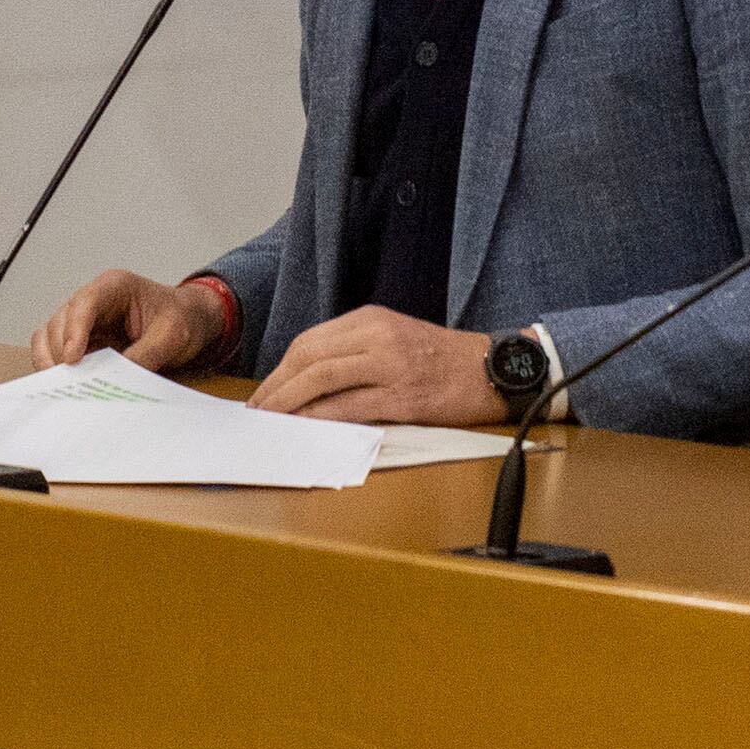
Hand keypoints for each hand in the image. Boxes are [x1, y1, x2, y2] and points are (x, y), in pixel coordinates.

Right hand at [32, 269, 225, 373]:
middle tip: (71, 383)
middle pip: (59, 322)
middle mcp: (92, 299)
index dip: (74, 331)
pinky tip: (67, 385)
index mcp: (115, 286)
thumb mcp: (172, 336)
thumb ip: (144, 355)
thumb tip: (115, 381)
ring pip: (48, 336)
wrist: (188, 321)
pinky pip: (53, 350)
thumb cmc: (180, 318)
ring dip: (52, 361)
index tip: (73, 360)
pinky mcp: (80, 339)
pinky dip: (54, 367)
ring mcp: (82, 319)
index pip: (84, 303)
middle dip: (61, 352)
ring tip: (66, 386)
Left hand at [248, 306, 508, 425]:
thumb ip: (356, 349)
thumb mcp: (395, 337)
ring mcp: (390, 364)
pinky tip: (304, 429)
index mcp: (372, 318)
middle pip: (308, 356)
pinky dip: (319, 418)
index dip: (280, 369)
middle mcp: (378, 335)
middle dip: (275, 387)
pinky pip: (349, 406)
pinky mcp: (402, 395)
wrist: (491, 369)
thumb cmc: (443, 359)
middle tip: (258, 412)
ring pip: (321, 378)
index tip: (264, 392)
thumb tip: (308, 380)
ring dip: (288, 402)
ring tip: (271, 422)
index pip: (310, 341)